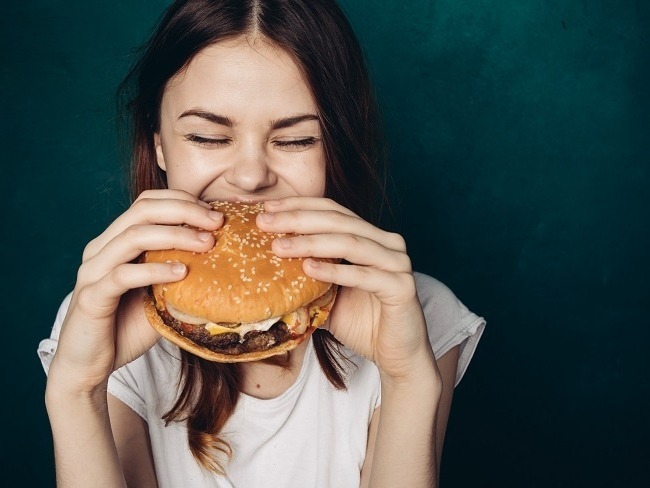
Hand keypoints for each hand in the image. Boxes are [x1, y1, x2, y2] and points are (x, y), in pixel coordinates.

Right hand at [49, 190, 223, 392]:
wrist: (90, 366)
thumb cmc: (127, 327)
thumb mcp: (160, 293)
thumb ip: (179, 272)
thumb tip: (224, 259)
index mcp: (115, 241)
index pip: (146, 203)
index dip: (181, 200)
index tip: (213, 213)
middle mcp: (101, 249)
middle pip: (142, 211)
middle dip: (184, 211)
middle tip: (217, 222)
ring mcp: (93, 271)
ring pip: (133, 237)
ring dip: (175, 235)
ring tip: (206, 244)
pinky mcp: (91, 297)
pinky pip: (123, 275)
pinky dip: (155, 270)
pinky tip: (181, 273)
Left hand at [257, 197, 437, 382]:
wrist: (397, 356)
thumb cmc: (363, 324)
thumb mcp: (327, 295)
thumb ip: (306, 278)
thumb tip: (262, 269)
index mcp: (370, 237)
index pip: (331, 210)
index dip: (298, 205)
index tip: (266, 207)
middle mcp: (387, 243)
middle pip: (337, 220)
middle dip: (297, 219)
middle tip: (264, 222)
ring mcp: (397, 263)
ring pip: (350, 243)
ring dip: (311, 242)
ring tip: (278, 246)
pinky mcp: (402, 287)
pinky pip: (364, 275)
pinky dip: (335, 271)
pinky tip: (308, 268)